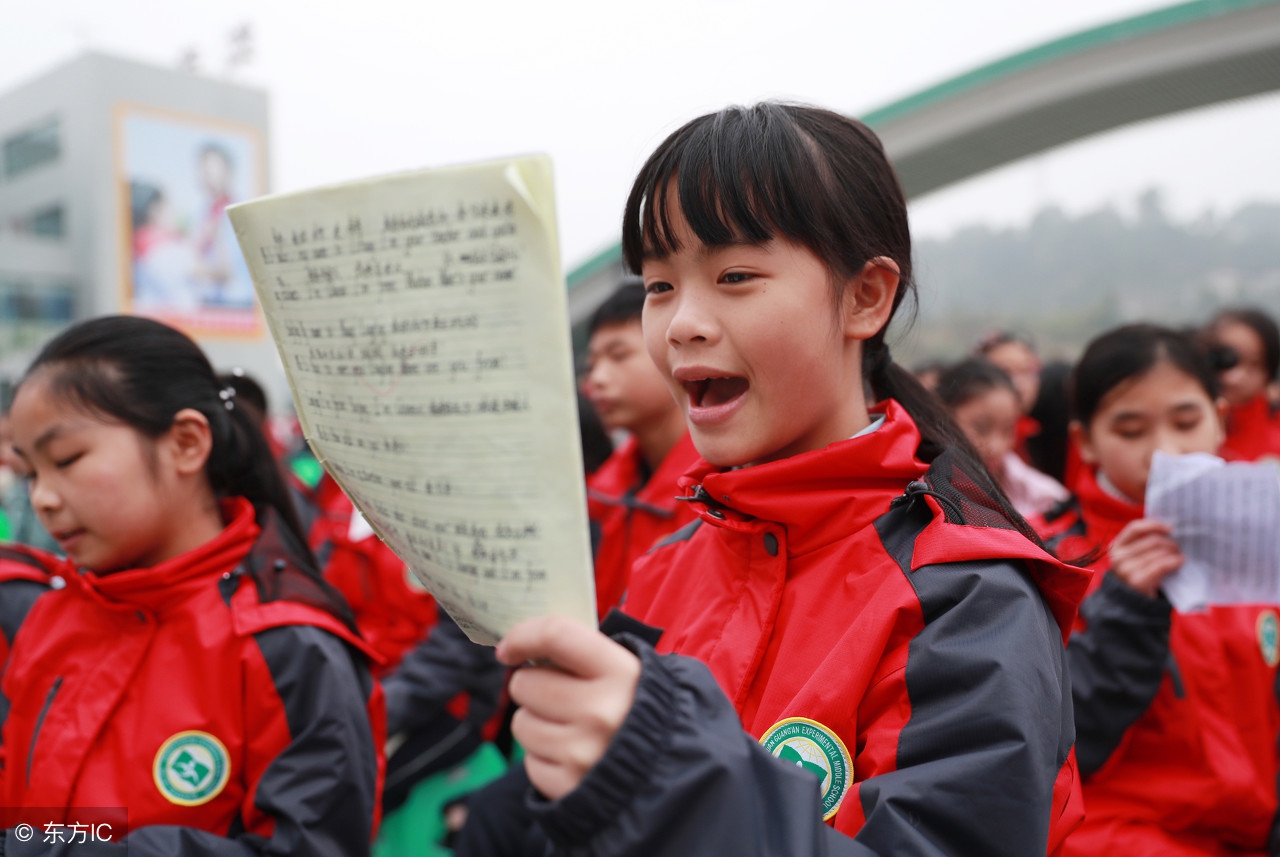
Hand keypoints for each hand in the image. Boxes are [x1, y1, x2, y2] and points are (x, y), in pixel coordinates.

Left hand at [496, 616, 640, 799]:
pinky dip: (543, 757)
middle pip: (525, 683)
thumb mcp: (628, 671)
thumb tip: (522, 643)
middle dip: (533, 686)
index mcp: (621, 673)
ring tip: (569, 729)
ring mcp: (583, 752)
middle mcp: (601, 712)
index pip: (556, 635)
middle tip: (557, 695)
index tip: (509, 648)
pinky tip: (571, 755)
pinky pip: (528, 762)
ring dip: (536, 723)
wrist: (667, 773)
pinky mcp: (568, 786)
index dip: (523, 636)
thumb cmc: (636, 710)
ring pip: (521, 723)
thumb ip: (582, 652)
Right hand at [1108, 518, 1183, 597]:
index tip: (1171, 528)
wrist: (1133, 605)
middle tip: (1179, 549)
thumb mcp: (1136, 557)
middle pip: (1152, 540)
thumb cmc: (1139, 576)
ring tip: (1180, 557)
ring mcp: (1126, 570)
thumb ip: (1144, 544)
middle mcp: (1118, 557)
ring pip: (1158, 552)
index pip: (1135, 528)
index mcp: (1116, 547)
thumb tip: (1168, 530)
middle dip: (1170, 543)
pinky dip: (1173, 562)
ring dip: (1174, 553)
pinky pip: (1161, 565)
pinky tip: (1180, 562)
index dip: (1154, 525)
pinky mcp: (1137, 581)